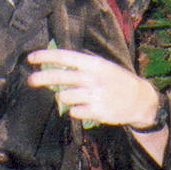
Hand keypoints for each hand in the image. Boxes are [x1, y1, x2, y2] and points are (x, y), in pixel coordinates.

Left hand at [26, 47, 161, 127]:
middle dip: (41, 78)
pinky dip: (76, 110)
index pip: (64, 57)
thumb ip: (82, 66)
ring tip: (77, 96)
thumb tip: (56, 64)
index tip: (30, 58)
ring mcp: (94, 96)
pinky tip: (87, 106)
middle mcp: (92, 78)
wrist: (140, 100)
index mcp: (93, 64)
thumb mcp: (102, 66)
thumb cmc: (117, 80)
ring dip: (65, 97)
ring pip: (64, 97)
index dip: (46, 56)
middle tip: (30, 80)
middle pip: (59, 77)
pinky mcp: (97, 112)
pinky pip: (74, 112)